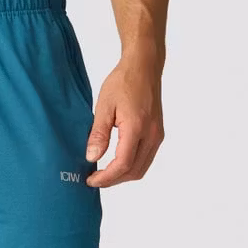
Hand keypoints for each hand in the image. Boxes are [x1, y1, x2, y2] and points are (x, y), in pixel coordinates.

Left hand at [86, 54, 163, 187]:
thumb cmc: (124, 81)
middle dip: (113, 180)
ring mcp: (157, 135)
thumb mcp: (104, 106)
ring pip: (141, 169)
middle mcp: (152, 134)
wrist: (144, 66)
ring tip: (104, 174)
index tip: (90, 180)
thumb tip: (91, 158)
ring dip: (122, 176)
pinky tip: (116, 164)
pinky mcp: (157, 134)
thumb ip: (98, 134)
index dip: (106, 177)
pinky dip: (131, 167)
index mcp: (137, 127)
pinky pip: (145, 159)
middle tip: (94, 180)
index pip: (123, 164)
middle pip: (133, 171)